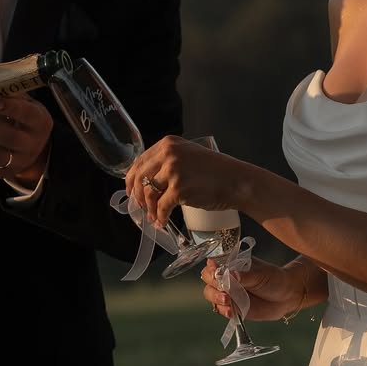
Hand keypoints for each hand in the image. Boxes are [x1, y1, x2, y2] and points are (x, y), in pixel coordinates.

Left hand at [0, 95, 53, 184]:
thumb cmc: (24, 119)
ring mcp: (17, 161)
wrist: (33, 147)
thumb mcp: (26, 103)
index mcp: (39, 122)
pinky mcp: (2, 172)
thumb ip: (10, 95)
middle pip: (10, 138)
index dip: (11, 108)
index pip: (28, 115)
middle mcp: (31, 144)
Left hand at [123, 135, 239, 226]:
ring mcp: (173, 171)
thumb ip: (168, 161)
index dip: (131, 179)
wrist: (236, 181)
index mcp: (168, 144)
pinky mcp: (179, 189)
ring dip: (149, 209)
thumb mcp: (188, 155)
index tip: (130, 190)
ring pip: (149, 194)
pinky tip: (162, 221)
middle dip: (138, 196)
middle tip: (140, 207)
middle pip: (140, 178)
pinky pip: (161, 207)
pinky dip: (160, 217)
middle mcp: (169, 154)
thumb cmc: (215, 171)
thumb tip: (147, 180)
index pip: (140, 161)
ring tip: (154, 217)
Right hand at [201, 256, 305, 320]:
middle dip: (213, 287)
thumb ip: (244, 276)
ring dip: (216, 299)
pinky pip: (222, 310)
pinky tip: (230, 312)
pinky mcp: (233, 308)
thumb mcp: (260, 274)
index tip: (214, 272)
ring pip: (212, 296)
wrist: (288, 295)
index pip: (213, 265)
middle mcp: (227, 279)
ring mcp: (228, 294)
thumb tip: (229, 274)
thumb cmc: (275, 279)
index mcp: (231, 265)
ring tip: (227, 301)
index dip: (211, 270)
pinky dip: (223, 311)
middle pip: (209, 282)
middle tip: (224, 292)